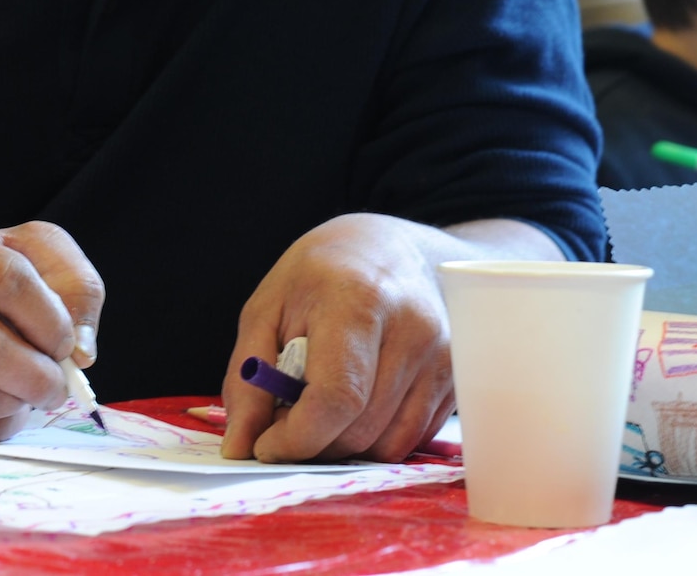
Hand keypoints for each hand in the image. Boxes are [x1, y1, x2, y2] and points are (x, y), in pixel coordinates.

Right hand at [0, 221, 103, 440]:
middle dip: (35, 374)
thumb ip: (76, 289)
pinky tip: (4, 401)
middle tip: (59, 383)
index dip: (47, 316)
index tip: (66, 339)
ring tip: (32, 390)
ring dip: (17, 403)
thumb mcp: (41, 256)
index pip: (1, 277)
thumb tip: (81, 352)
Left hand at [220, 214, 557, 463]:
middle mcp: (413, 328)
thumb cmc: (321, 274)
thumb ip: (248, 378)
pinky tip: (353, 407)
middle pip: (360, 427)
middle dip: (313, 443)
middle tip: (282, 424)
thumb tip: (238, 446)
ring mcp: (445, 355)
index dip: (297, 436)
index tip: (264, 446)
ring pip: (388, 443)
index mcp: (358, 299)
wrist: (393, 250)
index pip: (337, 396)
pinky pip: (411, 438)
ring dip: (343, 446)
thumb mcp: (267, 308)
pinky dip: (374, 439)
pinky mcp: (458, 378)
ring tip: (316, 410)